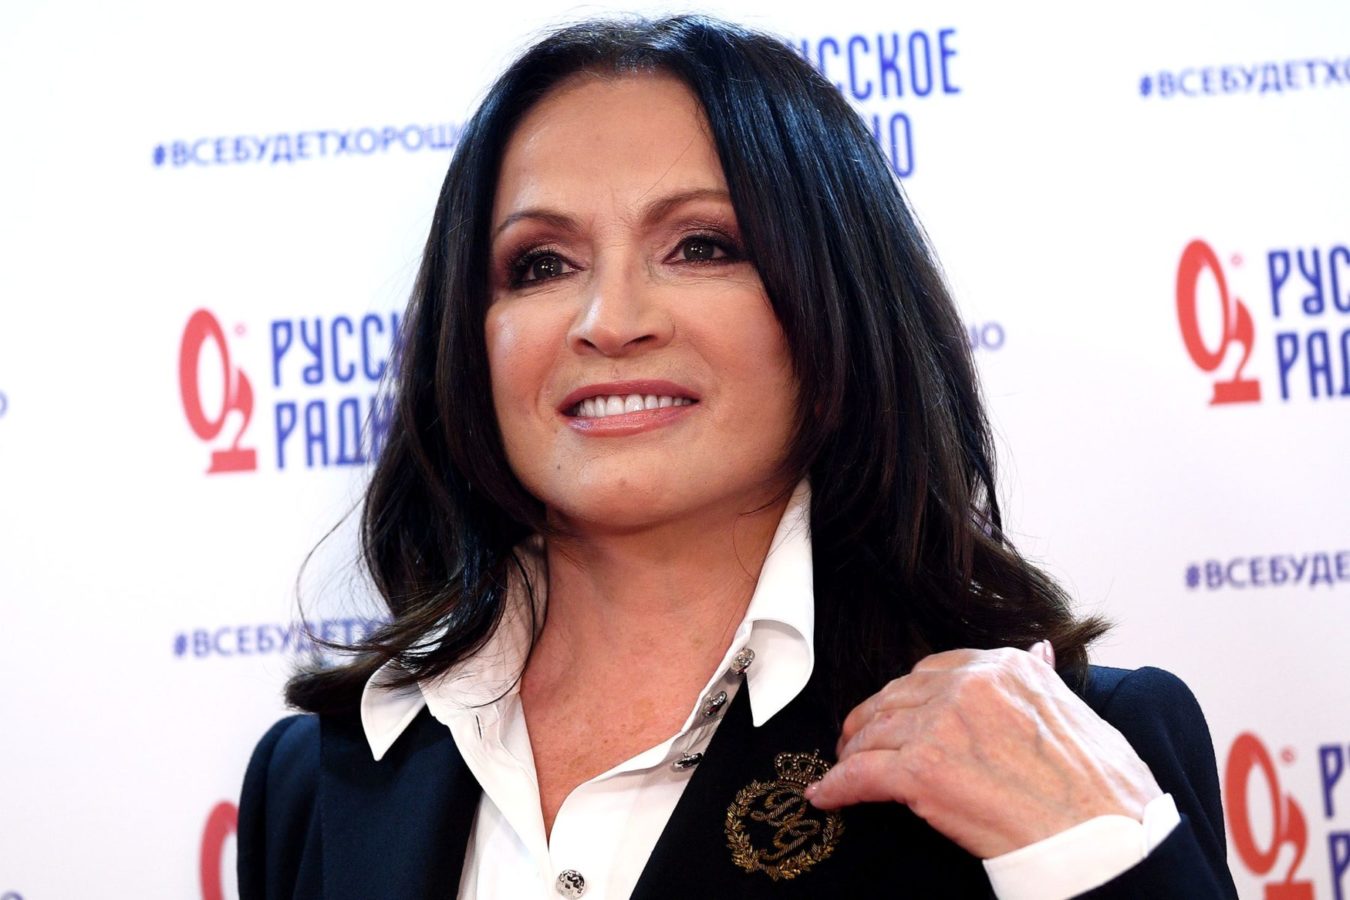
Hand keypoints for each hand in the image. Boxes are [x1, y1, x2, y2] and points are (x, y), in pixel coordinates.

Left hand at [804, 644, 1162, 858]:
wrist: (1107, 840)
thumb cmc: (1102, 789)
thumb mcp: (1077, 712)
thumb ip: (1044, 680)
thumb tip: (1038, 651)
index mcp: (1005, 668)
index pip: (934, 670)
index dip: (908, 695)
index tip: (897, 711)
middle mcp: (969, 686)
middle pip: (896, 696)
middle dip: (872, 720)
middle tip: (858, 740)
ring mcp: (941, 726)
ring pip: (874, 732)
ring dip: (852, 752)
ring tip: (843, 768)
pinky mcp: (920, 772)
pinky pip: (862, 775)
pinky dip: (838, 786)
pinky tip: (826, 796)